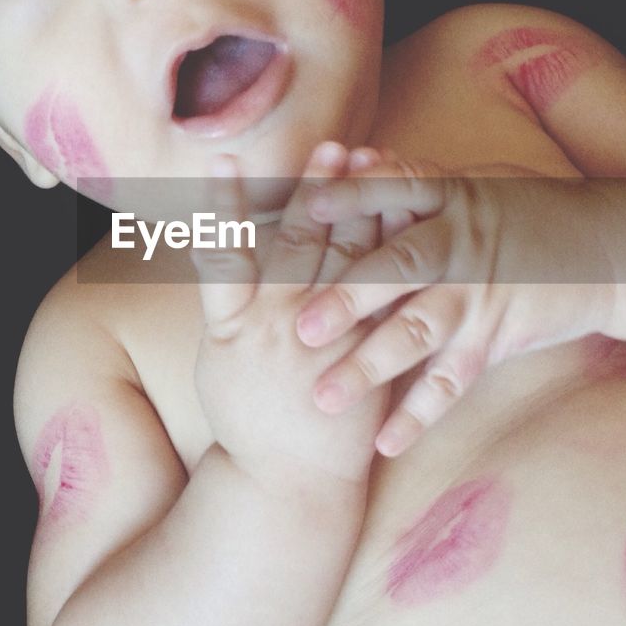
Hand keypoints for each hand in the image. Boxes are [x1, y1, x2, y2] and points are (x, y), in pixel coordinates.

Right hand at [190, 143, 391, 488]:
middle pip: (298, 245)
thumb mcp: (221, 358)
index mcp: (236, 326)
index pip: (227, 252)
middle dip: (313, 192)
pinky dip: (392, 258)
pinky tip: (407, 225)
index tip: (229, 157)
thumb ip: (229, 302)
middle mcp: (280, 327)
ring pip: (344, 264)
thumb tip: (218, 247)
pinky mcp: (367, 357)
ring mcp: (328, 342)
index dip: (226, 203)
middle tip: (330, 144)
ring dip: (357, 213)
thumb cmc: (249, 416)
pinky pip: (384, 298)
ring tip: (369, 166)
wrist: (289, 482)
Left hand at [295, 151, 614, 456]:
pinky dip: (419, 415)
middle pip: (401, 269)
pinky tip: (385, 443)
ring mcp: (478, 296)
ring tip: (325, 398)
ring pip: (419, 333)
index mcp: (449, 197)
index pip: (397, 190)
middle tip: (302, 329)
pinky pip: (451, 382)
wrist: (606, 250)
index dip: (356, 195)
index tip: (312, 204)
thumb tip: (355, 157)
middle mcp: (461, 245)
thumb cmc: (523, 208)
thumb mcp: (473, 181)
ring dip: (369, 368)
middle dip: (350, 299)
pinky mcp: (494, 338)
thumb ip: (412, 179)